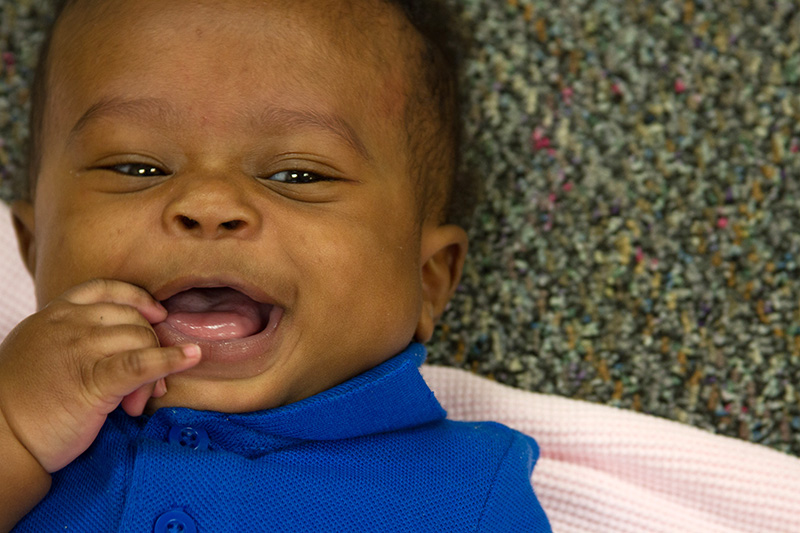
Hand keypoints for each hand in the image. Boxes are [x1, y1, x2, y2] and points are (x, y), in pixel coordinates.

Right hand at [0, 279, 201, 472]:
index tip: (156, 313)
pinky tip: (190, 358)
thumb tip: (118, 341)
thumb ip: (70, 336)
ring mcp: (81, 350)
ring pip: (141, 340)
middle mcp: (68, 326)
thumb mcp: (38, 350)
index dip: (136, 298)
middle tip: (147, 384)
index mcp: (54, 315)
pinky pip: (143, 364)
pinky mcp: (95, 381)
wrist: (1, 442)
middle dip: (149, 346)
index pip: (104, 290)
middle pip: (132, 318)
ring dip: (154, 369)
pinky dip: (171, 360)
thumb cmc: (20, 403)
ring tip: (140, 400)